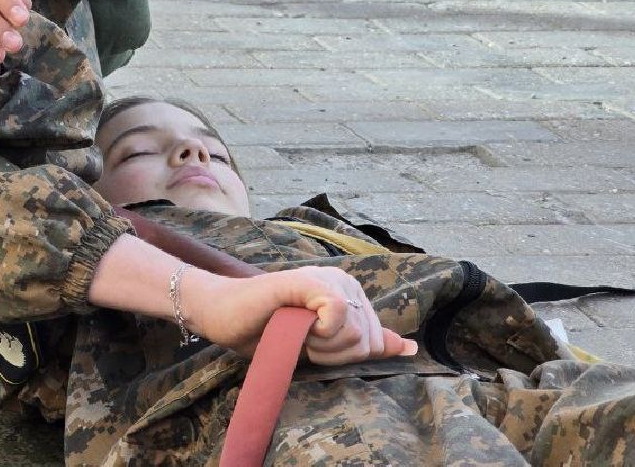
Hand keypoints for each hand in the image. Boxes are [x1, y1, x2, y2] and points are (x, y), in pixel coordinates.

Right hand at [184, 266, 416, 365]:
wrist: (223, 316)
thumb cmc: (268, 332)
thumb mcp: (323, 345)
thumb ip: (365, 343)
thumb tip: (411, 348)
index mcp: (351, 294)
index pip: (377, 343)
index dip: (345, 357)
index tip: (314, 346)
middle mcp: (344, 281)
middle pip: (368, 340)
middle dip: (336, 354)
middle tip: (303, 341)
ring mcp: (325, 278)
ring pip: (355, 331)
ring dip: (323, 346)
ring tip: (295, 333)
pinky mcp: (307, 281)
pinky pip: (338, 313)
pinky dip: (320, 330)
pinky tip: (297, 324)